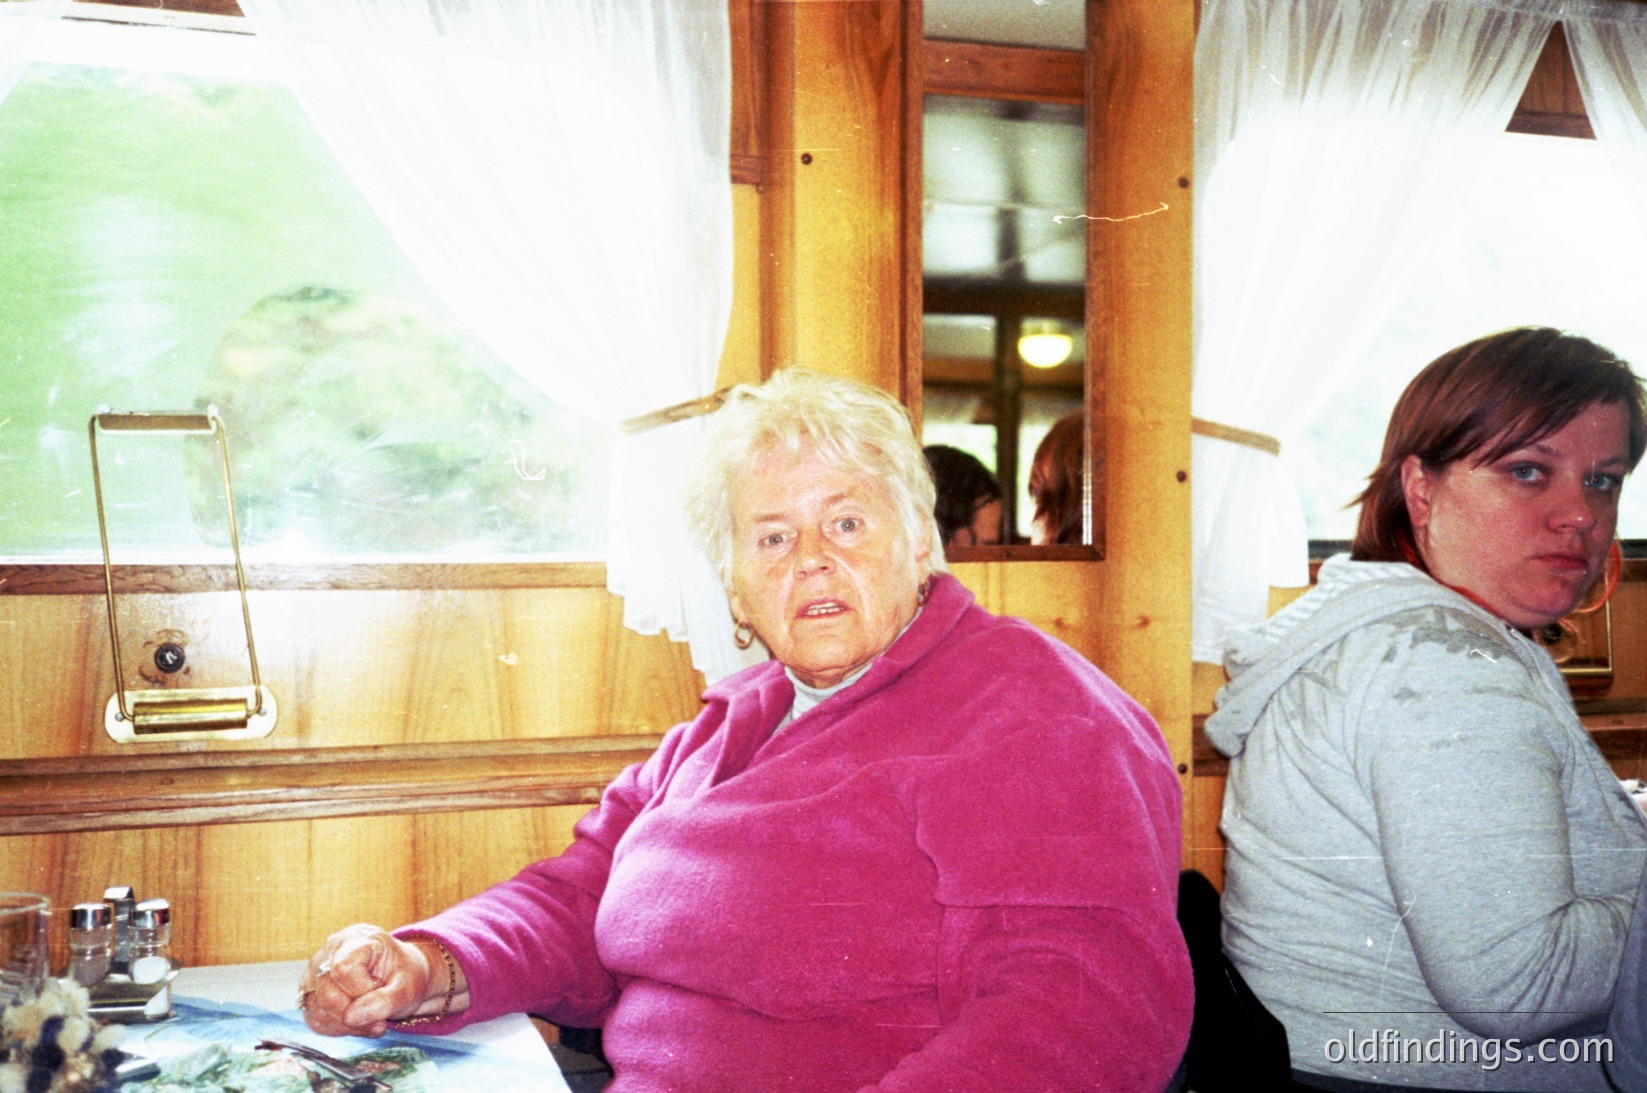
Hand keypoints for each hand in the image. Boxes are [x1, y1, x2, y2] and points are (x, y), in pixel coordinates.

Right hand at [296, 924, 440, 1037]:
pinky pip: (314, 1020)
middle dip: (355, 1015)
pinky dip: (337, 1029)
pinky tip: (358, 1023)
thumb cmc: (405, 975)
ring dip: (348, 1026)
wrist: (402, 977)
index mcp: (357, 939)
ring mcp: (316, 972)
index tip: (382, 990)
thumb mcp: (408, 987)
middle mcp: (330, 952)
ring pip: (317, 1009)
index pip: (343, 969)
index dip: (362, 991)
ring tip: (372, 1022)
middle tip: (380, 1019)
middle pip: (327, 993)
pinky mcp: (311, 992)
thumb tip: (351, 1017)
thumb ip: (385, 1001)